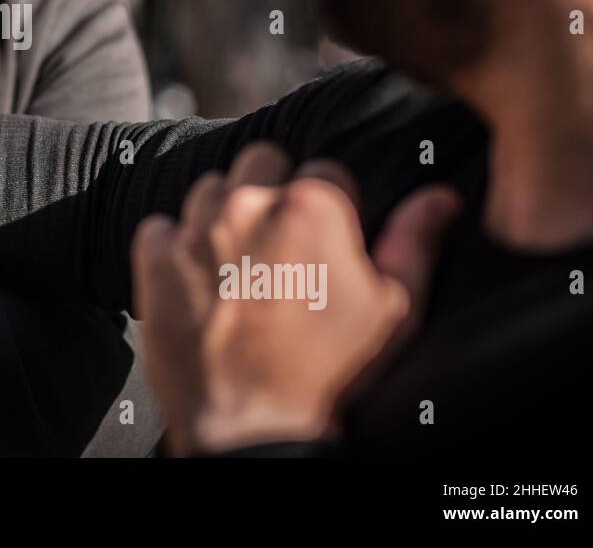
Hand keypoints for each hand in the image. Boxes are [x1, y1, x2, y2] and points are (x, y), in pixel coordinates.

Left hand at [132, 142, 459, 455]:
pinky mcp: (155, 257)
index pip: (324, 169)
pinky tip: (197, 281)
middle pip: (262, 164)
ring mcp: (196, 228)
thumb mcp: (393, 311)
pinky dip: (175, 247)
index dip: (329, 209)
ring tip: (238, 267)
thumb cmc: (331, 375)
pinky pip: (162, 226)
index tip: (324, 244)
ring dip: (222, 216)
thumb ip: (413, 243)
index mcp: (313, 206)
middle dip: (273, 194)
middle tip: (279, 248)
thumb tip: (437, 197)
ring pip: (210, 189)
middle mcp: (249, 203)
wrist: (252, 428)